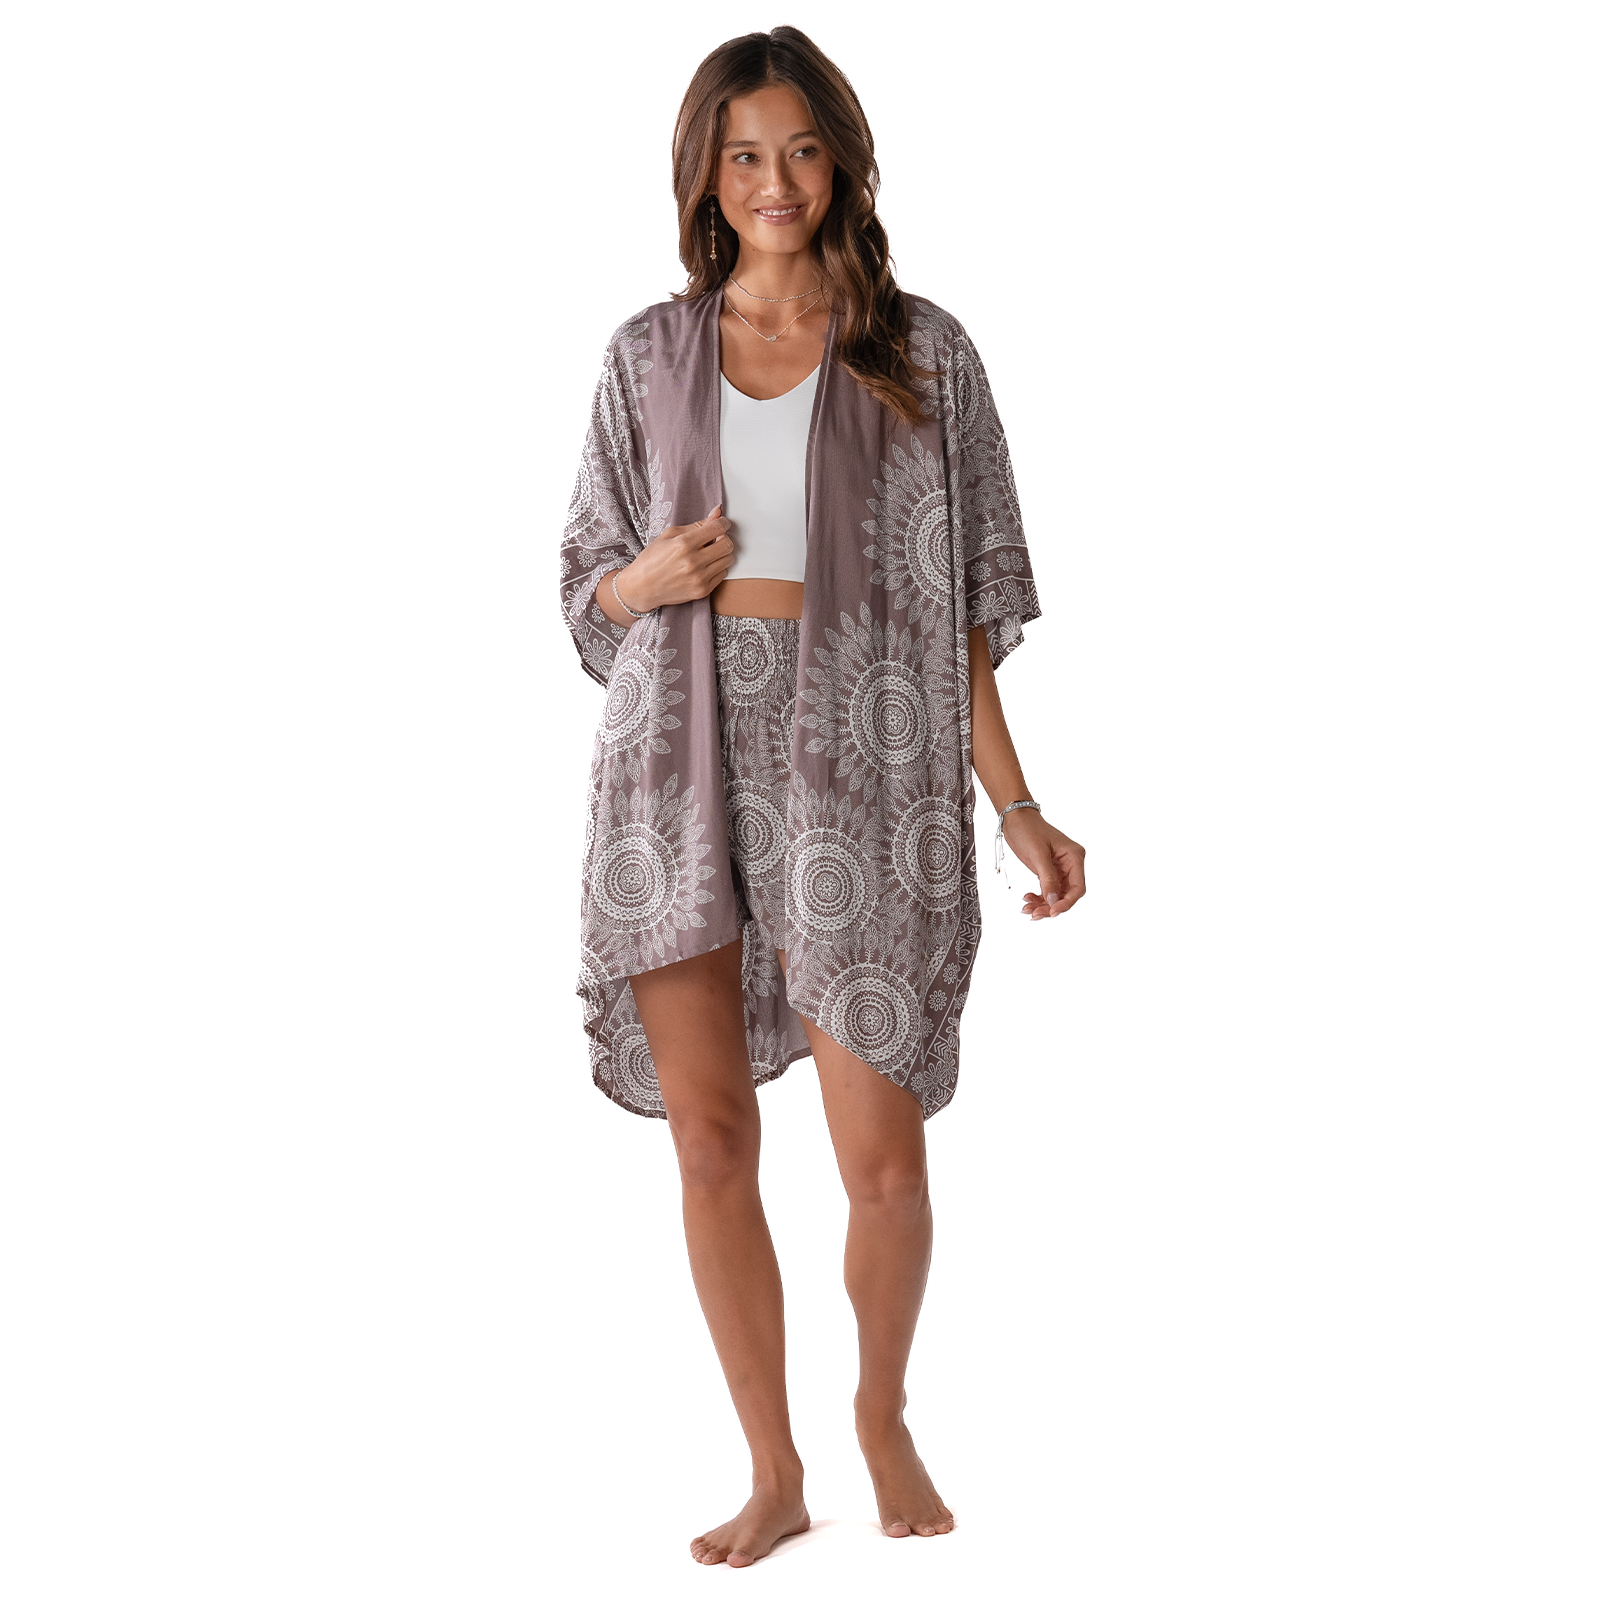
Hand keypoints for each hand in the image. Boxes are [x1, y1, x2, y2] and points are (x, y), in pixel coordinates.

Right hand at [614, 507, 735, 611]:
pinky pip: (723, 575)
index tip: (722, 523)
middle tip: (715, 539)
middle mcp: (693, 562)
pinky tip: (705, 566)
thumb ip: (697, 525)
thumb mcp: (669, 535)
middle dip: (724, 538)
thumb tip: (717, 514)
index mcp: (683, 544)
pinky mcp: (702, 591)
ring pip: (728, 560)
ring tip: (709, 553)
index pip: (717, 528)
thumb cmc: (652, 559)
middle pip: (727, 544)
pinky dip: (718, 568)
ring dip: (722, 554)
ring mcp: (699, 579)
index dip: (723, 523)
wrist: (641, 587)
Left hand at [1003, 810, 1086, 919]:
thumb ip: (1047, 879)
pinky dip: (1039, 898)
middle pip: (1067, 894)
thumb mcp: (1038, 854)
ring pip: (1056, 895)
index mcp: (1074, 857)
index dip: (1066, 903)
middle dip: (1051, 906)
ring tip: (1027, 909)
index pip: (1078, 887)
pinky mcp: (1049, 872)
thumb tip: (1053, 901)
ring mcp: (1060, 869)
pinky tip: (1028, 899)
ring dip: (1043, 905)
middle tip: (1035, 914)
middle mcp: (1070, 864)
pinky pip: (1048, 891)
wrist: (1015, 819)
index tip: (1052, 911)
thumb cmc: (1028, 829)